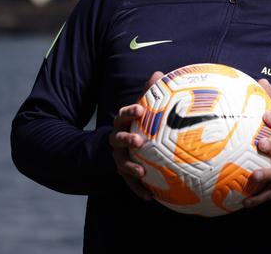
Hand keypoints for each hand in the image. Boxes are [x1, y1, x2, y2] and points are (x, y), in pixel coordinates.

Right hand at [109, 71, 163, 200]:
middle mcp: (116, 139)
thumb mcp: (140, 110)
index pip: (122, 114)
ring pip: (120, 162)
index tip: (140, 110)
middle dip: (126, 139)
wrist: (113, 147)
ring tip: (142, 172)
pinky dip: (137, 189)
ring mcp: (117, 157)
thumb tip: (158, 73)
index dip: (129, 111)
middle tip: (138, 141)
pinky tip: (149, 197)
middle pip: (117, 138)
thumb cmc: (135, 124)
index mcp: (122, 123)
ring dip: (130, 167)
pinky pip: (129, 182)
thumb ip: (149, 93)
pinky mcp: (121, 172)